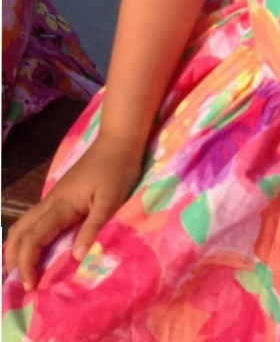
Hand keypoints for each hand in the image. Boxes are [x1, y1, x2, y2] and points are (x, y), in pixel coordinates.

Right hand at [4, 133, 143, 290]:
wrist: (119, 139)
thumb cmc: (118, 169)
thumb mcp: (111, 200)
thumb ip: (93, 227)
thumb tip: (75, 257)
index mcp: (61, 204)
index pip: (33, 238)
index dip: (26, 264)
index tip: (30, 286)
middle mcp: (51, 202)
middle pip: (19, 231)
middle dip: (13, 258)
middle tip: (20, 284)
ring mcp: (55, 198)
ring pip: (25, 224)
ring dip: (18, 247)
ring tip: (23, 271)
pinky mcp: (62, 196)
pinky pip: (37, 219)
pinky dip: (30, 237)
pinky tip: (38, 248)